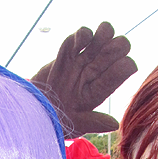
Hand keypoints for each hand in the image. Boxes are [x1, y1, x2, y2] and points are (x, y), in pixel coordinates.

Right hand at [31, 22, 136, 136]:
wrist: (33, 108)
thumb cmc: (54, 120)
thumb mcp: (74, 125)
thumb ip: (93, 122)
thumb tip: (114, 124)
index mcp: (101, 89)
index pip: (124, 69)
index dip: (125, 66)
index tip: (115, 69)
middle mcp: (96, 72)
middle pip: (120, 47)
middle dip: (117, 46)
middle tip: (104, 54)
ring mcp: (83, 59)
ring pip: (105, 35)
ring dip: (104, 34)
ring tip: (93, 42)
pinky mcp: (69, 51)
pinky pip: (83, 34)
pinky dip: (84, 33)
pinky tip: (79, 42)